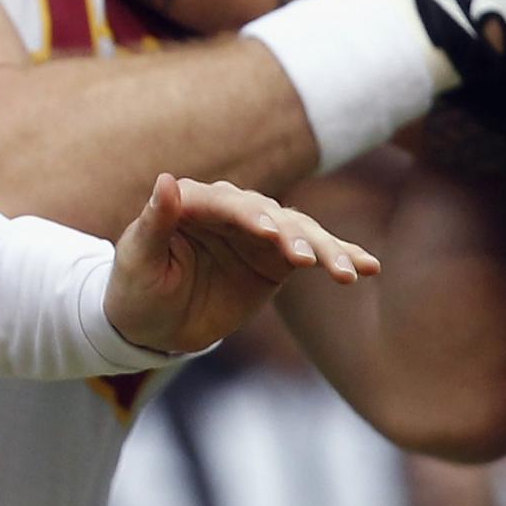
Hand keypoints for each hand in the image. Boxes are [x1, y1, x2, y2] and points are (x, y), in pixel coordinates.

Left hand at [104, 173, 379, 356]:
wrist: (150, 325)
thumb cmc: (136, 287)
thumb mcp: (139, 259)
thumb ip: (155, 221)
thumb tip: (167, 180)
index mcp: (194, 202)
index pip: (227, 204)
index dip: (248, 216)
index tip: (268, 234)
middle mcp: (232, 211)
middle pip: (271, 215)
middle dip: (293, 236)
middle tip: (308, 259)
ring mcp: (259, 234)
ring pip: (300, 233)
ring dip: (326, 249)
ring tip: (349, 272)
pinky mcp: (276, 259)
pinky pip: (314, 254)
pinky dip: (341, 258)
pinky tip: (369, 266)